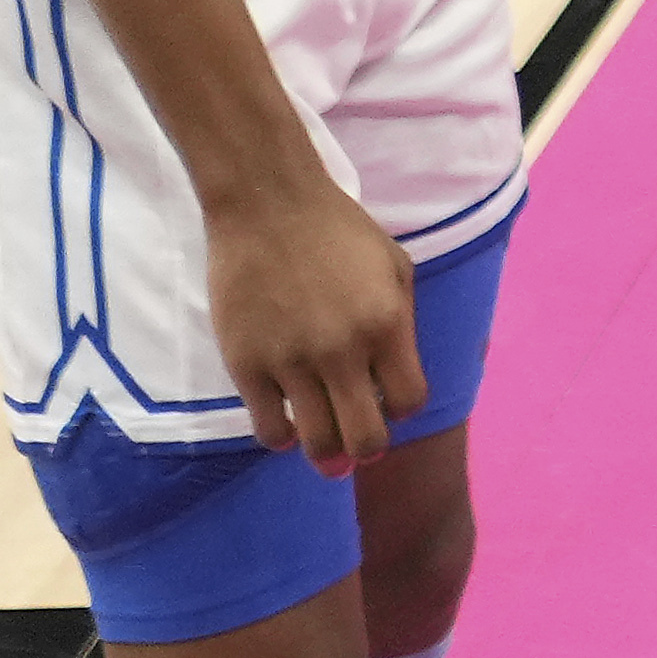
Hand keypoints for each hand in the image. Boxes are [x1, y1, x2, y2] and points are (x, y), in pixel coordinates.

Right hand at [208, 168, 423, 472]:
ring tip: (327, 445)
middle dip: (368, 448)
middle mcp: (343, 350)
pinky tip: (288, 423)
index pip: (409, 401)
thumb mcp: (393, 265)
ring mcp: (292, 363)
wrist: (268, 204)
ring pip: (317, 445)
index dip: (402, 408)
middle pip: (366, 438)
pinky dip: (283, 437)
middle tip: (360, 444)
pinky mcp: (247, 367)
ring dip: (327, 453)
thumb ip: (401, 322)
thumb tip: (390, 381)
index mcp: (387, 322)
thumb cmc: (338, 229)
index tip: (388, 399)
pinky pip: (270, 431)